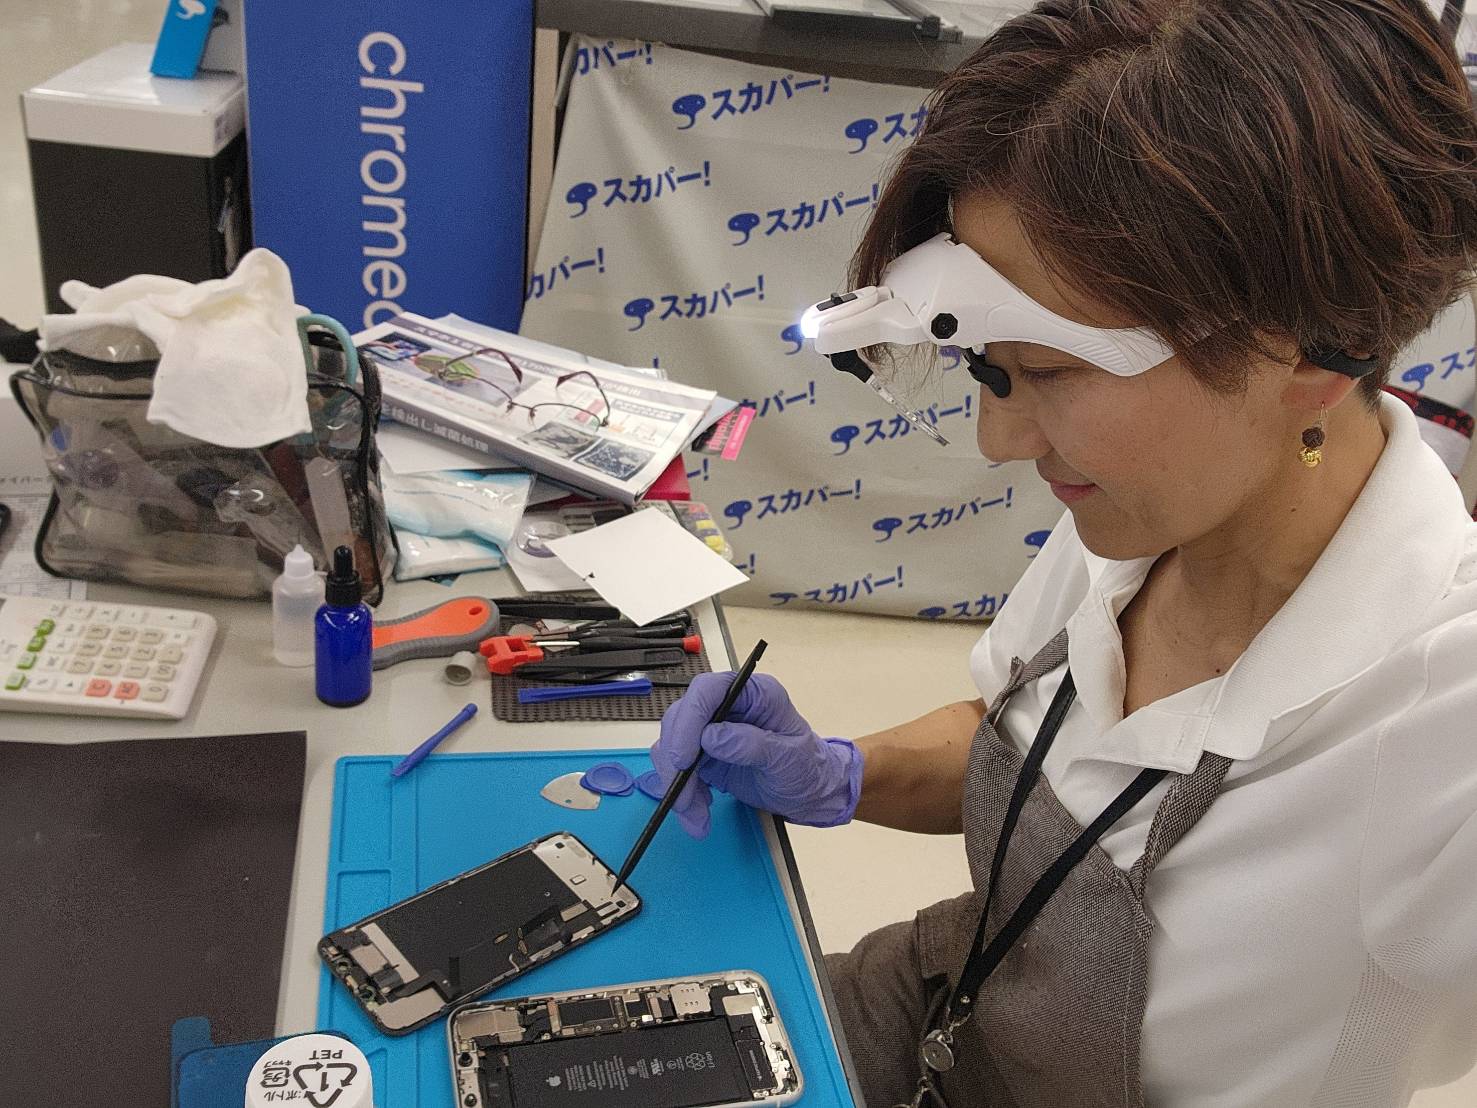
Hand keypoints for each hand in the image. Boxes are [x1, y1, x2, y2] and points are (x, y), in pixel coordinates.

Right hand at [650, 671, 862, 837]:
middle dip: (676, 761)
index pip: (708, 690)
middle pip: (681, 718)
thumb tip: (711, 737)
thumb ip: (751, 745)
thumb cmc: (807, 768)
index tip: (683, 758)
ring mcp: (711, 729)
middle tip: (683, 798)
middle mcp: (727, 705)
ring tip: (696, 816)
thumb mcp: (787, 758)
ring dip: (677, 784)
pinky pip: (677, 768)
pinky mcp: (702, 754)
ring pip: (672, 746)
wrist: (809, 792)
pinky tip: (698, 812)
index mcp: (753, 693)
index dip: (689, 719)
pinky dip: (681, 793)